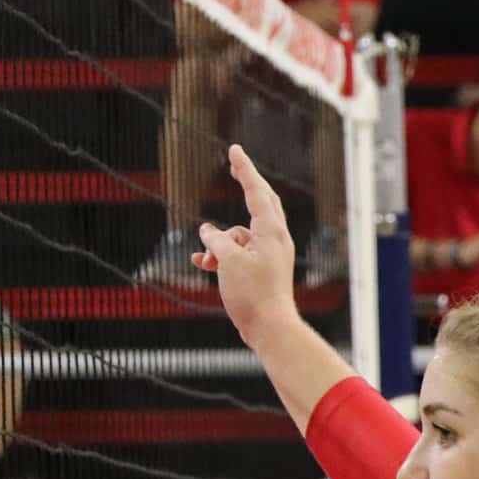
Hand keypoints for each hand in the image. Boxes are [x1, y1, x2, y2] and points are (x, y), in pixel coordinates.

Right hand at [196, 145, 299, 343]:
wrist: (270, 328)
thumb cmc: (253, 294)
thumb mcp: (228, 261)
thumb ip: (217, 240)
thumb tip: (208, 231)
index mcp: (271, 231)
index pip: (257, 191)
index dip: (244, 169)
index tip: (234, 150)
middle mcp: (275, 239)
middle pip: (260, 202)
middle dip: (246, 185)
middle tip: (234, 165)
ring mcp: (270, 254)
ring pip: (240, 233)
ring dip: (220, 241)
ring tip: (208, 260)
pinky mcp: (262, 269)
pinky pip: (238, 252)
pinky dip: (222, 254)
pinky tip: (203, 264)